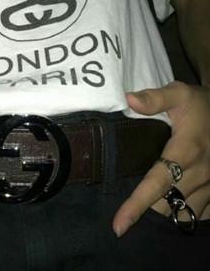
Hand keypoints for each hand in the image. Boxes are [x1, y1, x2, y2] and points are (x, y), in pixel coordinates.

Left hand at [113, 81, 209, 236]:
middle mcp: (199, 174)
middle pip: (167, 204)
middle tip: (122, 227)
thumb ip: (154, 98)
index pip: (156, 183)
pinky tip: (167, 216)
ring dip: (163, 218)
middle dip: (146, 217)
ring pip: (184, 211)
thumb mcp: (179, 94)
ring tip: (140, 225)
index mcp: (185, 152)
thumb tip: (128, 100)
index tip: (119, 226)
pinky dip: (182, 215)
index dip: (137, 205)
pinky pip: (200, 210)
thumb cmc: (202, 104)